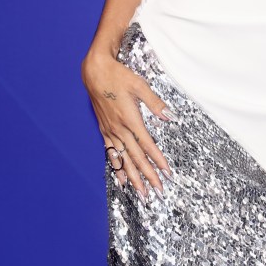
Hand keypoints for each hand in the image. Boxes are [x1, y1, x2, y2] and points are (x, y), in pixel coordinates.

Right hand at [81, 47, 175, 201]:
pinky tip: (121, 180)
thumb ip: (155, 103)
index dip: (158, 161)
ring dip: (134, 178)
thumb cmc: (118, 76)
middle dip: (148, 177)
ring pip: (124, 160)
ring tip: (142, 193)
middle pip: (136, 158)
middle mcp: (119, 130)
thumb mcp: (140, 85)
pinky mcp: (104, 130)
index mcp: (130, 119)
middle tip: (158, 192)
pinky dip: (117, 168)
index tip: (167, 174)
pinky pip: (111, 154)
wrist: (95, 72)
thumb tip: (170, 116)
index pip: (147, 146)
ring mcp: (110, 131)